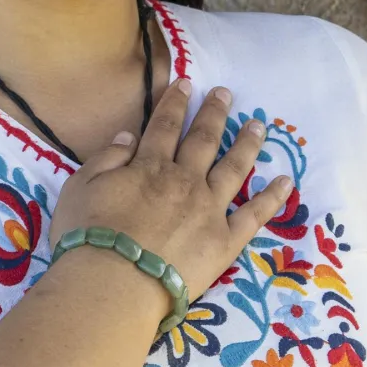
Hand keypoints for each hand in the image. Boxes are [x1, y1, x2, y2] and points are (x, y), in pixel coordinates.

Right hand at [49, 77, 291, 303]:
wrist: (113, 284)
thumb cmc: (88, 237)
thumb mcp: (80, 187)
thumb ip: (106, 158)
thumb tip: (129, 135)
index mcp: (150, 167)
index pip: (165, 126)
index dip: (176, 102)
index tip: (187, 82)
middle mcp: (185, 180)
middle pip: (204, 139)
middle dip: (215, 113)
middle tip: (226, 93)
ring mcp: (210, 209)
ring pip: (235, 168)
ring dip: (247, 143)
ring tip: (258, 125)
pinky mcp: (226, 241)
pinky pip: (254, 214)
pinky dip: (272, 197)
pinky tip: (286, 181)